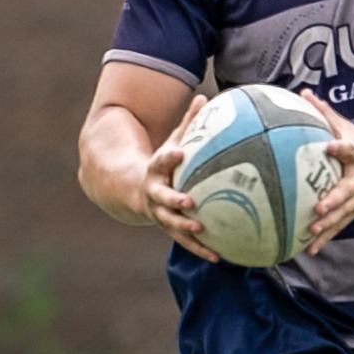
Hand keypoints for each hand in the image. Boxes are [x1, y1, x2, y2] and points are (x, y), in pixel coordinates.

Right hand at [141, 92, 219, 262]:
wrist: (133, 190)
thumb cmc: (162, 163)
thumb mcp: (172, 141)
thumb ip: (188, 123)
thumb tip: (205, 97)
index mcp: (155, 169)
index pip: (161, 161)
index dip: (168, 158)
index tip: (178, 153)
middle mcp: (155, 193)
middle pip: (163, 197)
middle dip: (175, 199)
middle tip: (190, 201)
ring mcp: (160, 213)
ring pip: (171, 223)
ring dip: (185, 229)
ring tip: (201, 231)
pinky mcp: (169, 228)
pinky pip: (185, 242)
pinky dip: (201, 249)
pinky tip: (220, 257)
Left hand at [301, 92, 353, 253]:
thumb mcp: (351, 129)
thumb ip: (326, 114)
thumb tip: (303, 94)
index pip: (350, 149)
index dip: (341, 148)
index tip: (329, 146)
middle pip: (347, 190)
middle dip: (334, 200)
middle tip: (318, 208)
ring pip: (344, 213)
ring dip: (328, 225)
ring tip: (311, 232)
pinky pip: (340, 226)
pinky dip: (326, 239)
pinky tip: (310, 250)